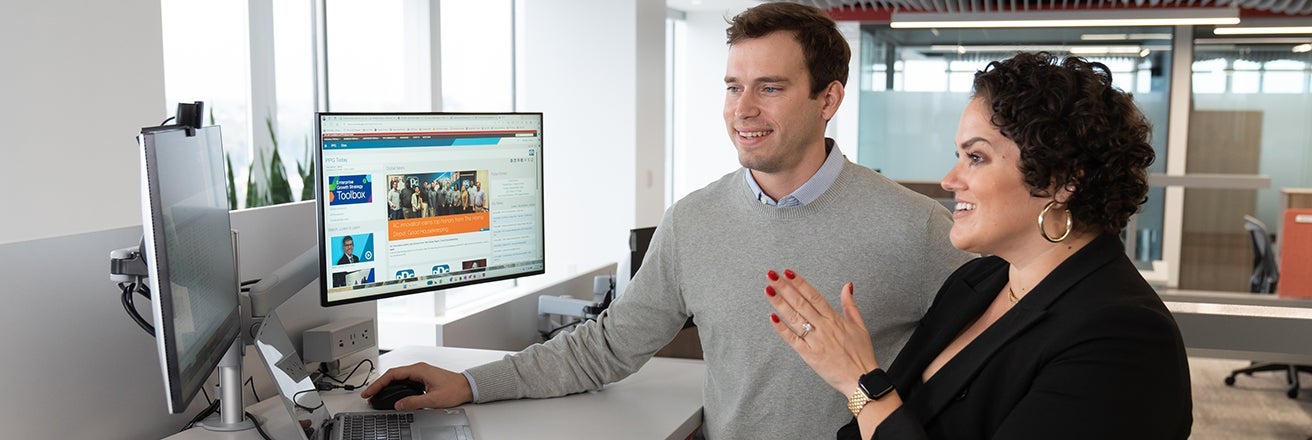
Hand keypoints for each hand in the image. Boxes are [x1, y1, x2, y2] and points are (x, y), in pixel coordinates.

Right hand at [360, 362, 473, 409]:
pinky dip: (394, 386)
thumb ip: (414, 402)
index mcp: (419, 370)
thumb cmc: (455, 389)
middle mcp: (418, 369)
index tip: (369, 392)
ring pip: (398, 377)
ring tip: (376, 395)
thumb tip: (398, 405)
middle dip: (379, 384)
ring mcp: (420, 373)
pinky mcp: (422, 378)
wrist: (467, 387)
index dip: (378, 384)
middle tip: (368, 395)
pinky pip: (404, 380)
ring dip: (386, 385)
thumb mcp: (433, 400)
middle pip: (392, 375)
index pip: (392, 375)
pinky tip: (391, 393)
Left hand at [765, 269, 879, 394]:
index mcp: (835, 319)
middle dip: (784, 287)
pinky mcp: (809, 355)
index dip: (800, 283)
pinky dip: (782, 329)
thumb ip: (850, 304)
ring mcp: (815, 341)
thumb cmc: (861, 355)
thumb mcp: (860, 326)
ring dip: (780, 302)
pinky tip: (772, 317)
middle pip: (801, 303)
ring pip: (794, 318)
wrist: (862, 379)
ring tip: (768, 290)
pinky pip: (792, 339)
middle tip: (772, 275)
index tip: (788, 273)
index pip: (814, 296)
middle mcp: (824, 327)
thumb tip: (847, 286)